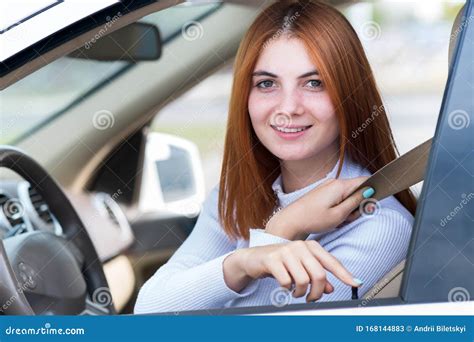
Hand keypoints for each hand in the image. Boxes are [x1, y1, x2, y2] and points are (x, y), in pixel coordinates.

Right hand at [223, 240, 362, 301]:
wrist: (253, 258)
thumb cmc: (280, 262)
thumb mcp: (300, 268)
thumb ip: (316, 277)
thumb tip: (330, 289)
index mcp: (310, 246)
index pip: (332, 262)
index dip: (345, 274)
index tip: (356, 283)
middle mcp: (300, 246)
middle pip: (319, 275)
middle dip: (316, 293)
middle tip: (310, 299)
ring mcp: (286, 251)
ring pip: (303, 281)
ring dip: (299, 292)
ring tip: (294, 291)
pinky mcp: (273, 259)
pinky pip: (286, 281)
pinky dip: (286, 288)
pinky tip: (283, 285)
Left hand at [265, 177, 373, 239]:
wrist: (291, 221)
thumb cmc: (313, 219)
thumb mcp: (339, 214)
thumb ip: (357, 202)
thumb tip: (370, 191)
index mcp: (340, 185)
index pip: (365, 181)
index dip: (373, 192)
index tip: (370, 206)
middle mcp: (334, 182)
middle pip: (357, 191)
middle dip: (357, 206)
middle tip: (347, 218)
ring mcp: (327, 187)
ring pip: (347, 196)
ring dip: (347, 209)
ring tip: (337, 219)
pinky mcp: (323, 193)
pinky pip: (338, 199)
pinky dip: (339, 209)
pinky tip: (331, 217)